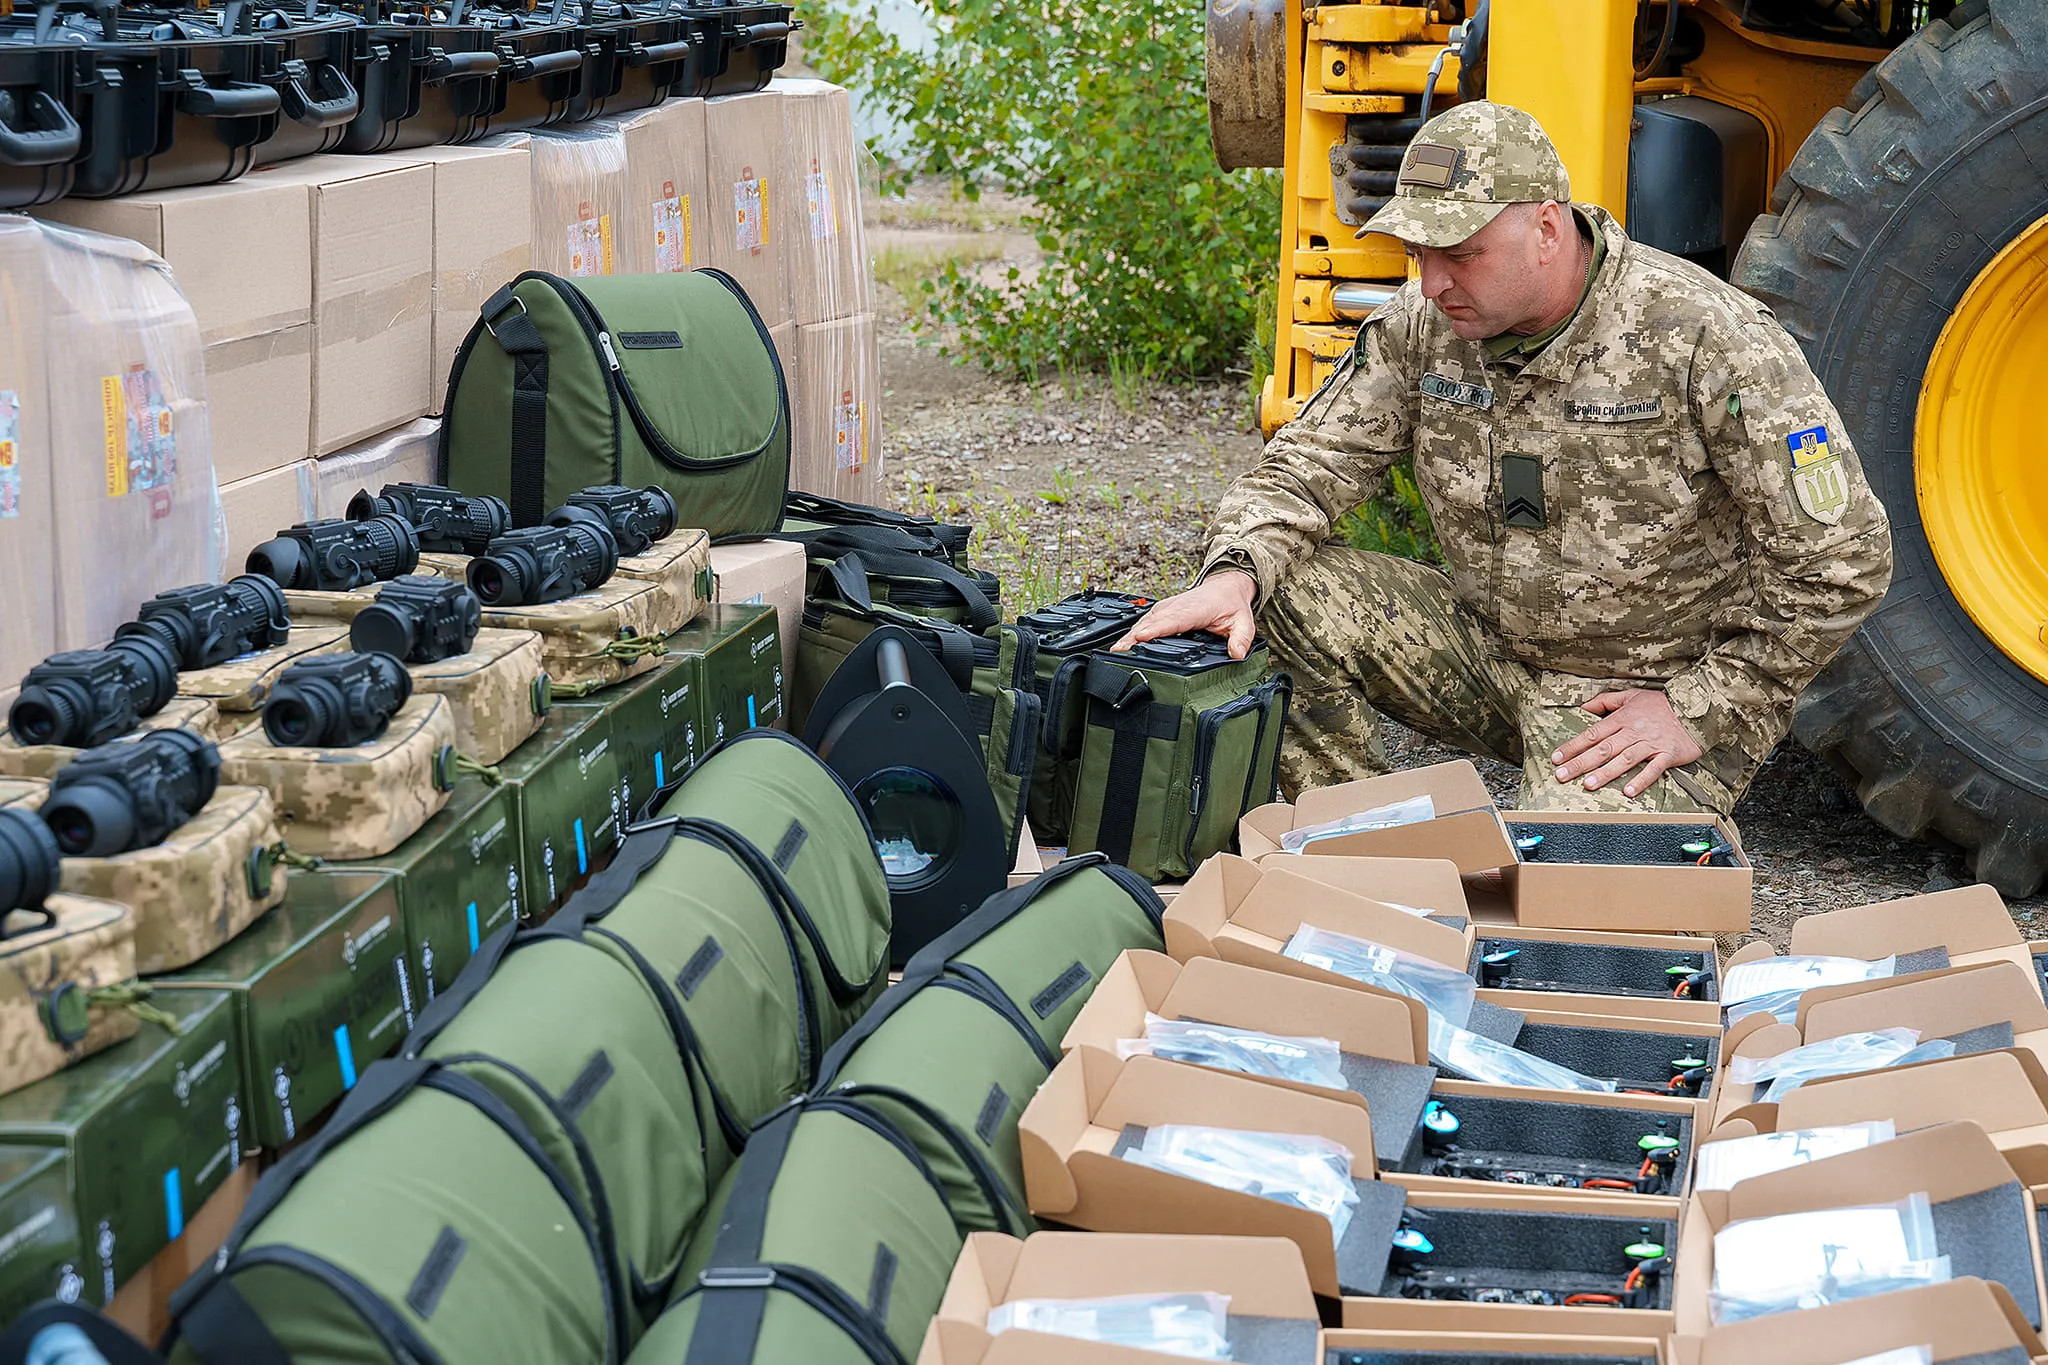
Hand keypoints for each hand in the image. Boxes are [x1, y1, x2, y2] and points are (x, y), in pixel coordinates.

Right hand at [1111, 570, 1257, 658]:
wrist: (1225, 586)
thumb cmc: (1231, 604)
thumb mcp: (1244, 622)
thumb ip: (1241, 639)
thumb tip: (1237, 654)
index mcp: (1194, 609)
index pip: (1172, 620)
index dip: (1155, 629)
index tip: (1140, 638)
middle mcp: (1175, 607)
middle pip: (1151, 623)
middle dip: (1133, 637)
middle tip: (1118, 653)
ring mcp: (1165, 608)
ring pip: (1143, 622)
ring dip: (1129, 637)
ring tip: (1116, 652)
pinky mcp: (1160, 612)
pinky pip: (1143, 622)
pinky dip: (1132, 634)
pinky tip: (1123, 646)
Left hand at [1551, 689, 1704, 798]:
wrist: (1696, 708)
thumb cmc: (1661, 705)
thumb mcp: (1632, 696)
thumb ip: (1607, 701)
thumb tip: (1584, 706)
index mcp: (1623, 718)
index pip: (1592, 734)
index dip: (1573, 746)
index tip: (1556, 758)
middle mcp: (1634, 731)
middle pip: (1603, 749)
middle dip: (1580, 763)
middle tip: (1562, 776)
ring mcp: (1651, 744)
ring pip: (1624, 759)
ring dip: (1606, 772)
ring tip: (1588, 784)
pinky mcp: (1668, 754)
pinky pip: (1653, 769)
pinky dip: (1641, 780)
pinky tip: (1629, 792)